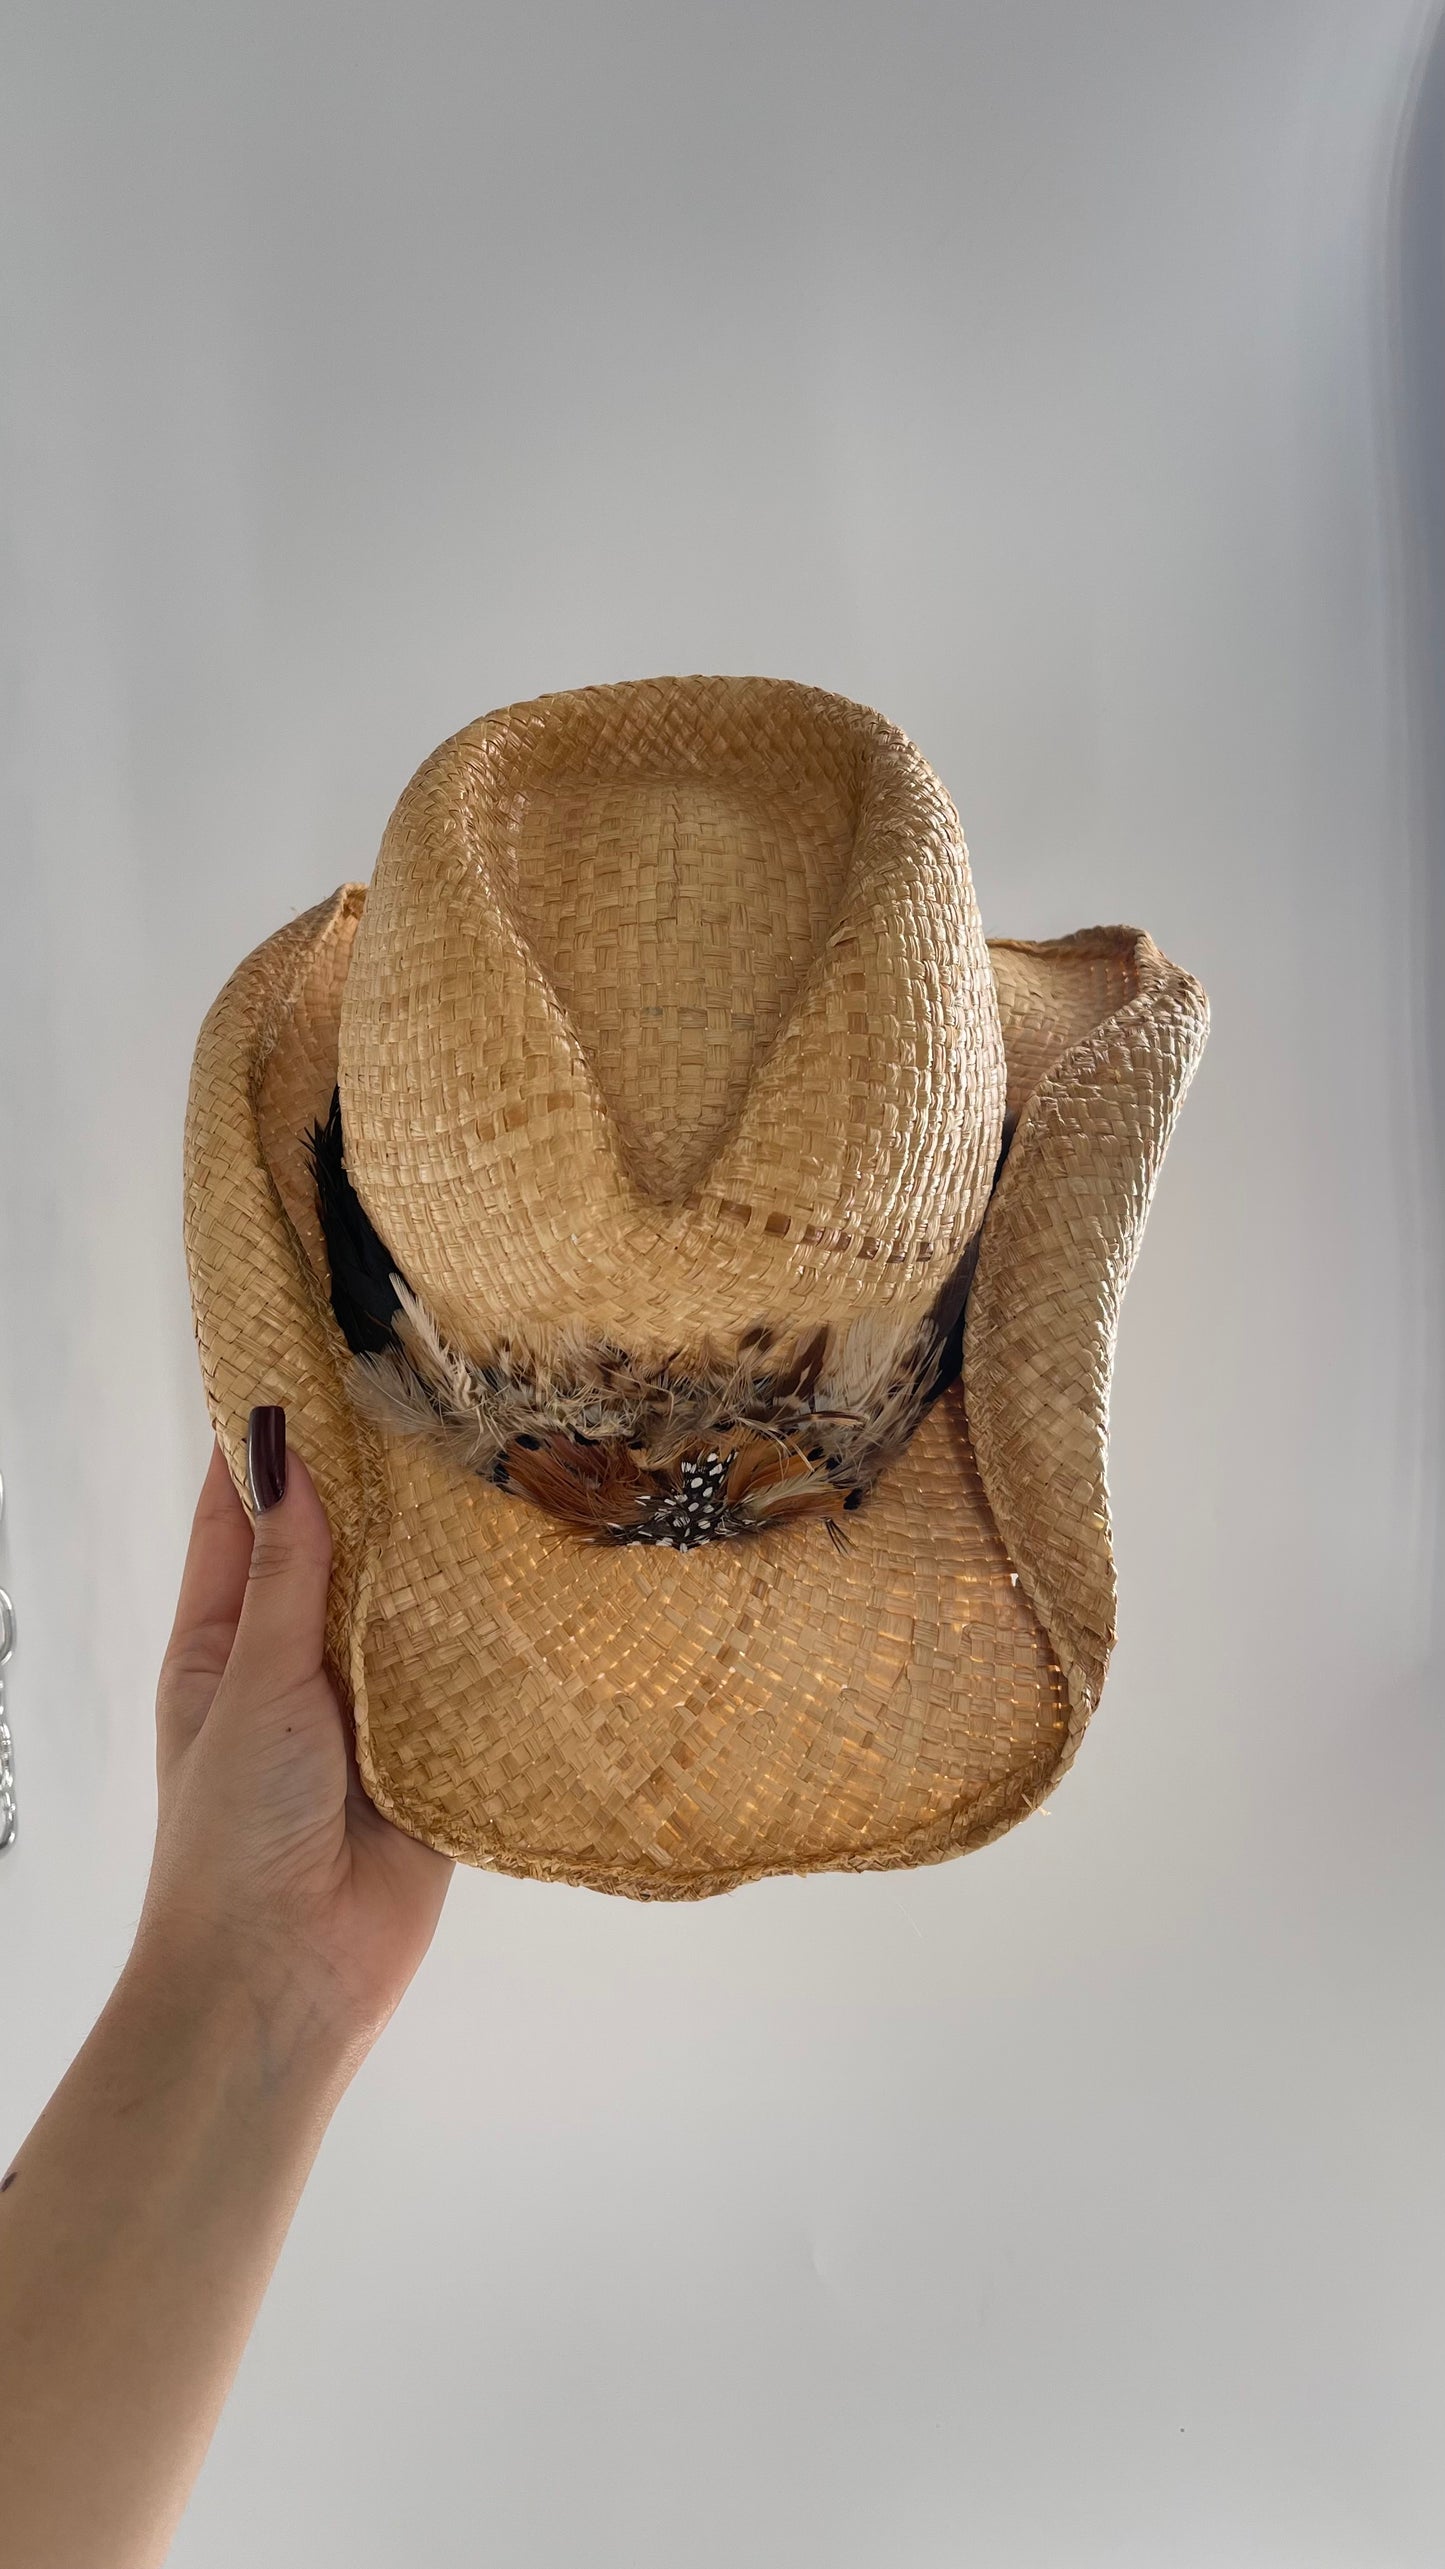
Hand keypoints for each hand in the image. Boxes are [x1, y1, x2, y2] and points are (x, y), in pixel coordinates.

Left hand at [138, 1414, 451, 2056]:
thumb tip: (280, 1445)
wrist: (284, 1982)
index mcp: (226, 1639)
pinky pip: (468, 1680)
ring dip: (445, 1556)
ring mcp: (370, 1709)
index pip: (246, 1511)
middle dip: (381, 1484)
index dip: (274, 1437)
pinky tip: (542, 1574)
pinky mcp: (436, 1755)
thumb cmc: (233, 1835)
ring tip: (503, 1462)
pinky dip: (496, 1639)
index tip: (315, 1354)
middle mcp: (298, 1664)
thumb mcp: (252, 1682)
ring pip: (412, 1608)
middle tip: (442, 1393)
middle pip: (342, 1549)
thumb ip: (286, 1569)